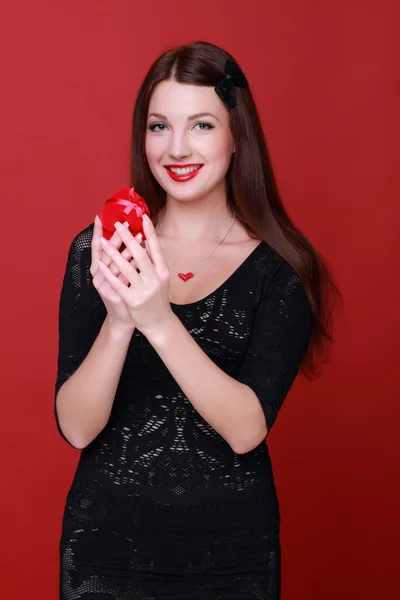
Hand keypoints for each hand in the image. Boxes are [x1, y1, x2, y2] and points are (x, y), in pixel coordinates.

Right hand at [90, 214, 140, 331]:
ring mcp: (103, 285)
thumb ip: (123, 258)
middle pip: (104, 252)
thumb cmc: (124, 293)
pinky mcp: (112, 294)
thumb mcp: (122, 274)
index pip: (96, 247)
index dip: (96, 232)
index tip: (99, 216)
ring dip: (125, 249)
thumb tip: (132, 237)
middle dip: (114, 237)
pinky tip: (137, 257)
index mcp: (99, 269)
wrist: (125, 318)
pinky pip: (121, 277)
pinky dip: (129, 266)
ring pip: (113, 264)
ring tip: (137, 236)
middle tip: (123, 223)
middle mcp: (98, 275)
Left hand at [97, 214, 173, 338]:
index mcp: (163, 272)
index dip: (150, 232)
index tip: (144, 217)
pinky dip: (108, 273)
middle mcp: (155, 279)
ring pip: (127, 268)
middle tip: (118, 224)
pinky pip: (118, 284)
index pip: (156, 248)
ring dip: (114, 252)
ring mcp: (144, 290)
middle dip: (127, 237)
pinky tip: (100, 264)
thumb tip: (146, 242)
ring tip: (104, 241)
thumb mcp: (161, 279)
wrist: (159, 323)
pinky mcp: (133, 300)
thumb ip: (154, 263)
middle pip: (140, 254)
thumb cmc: (158, 298)